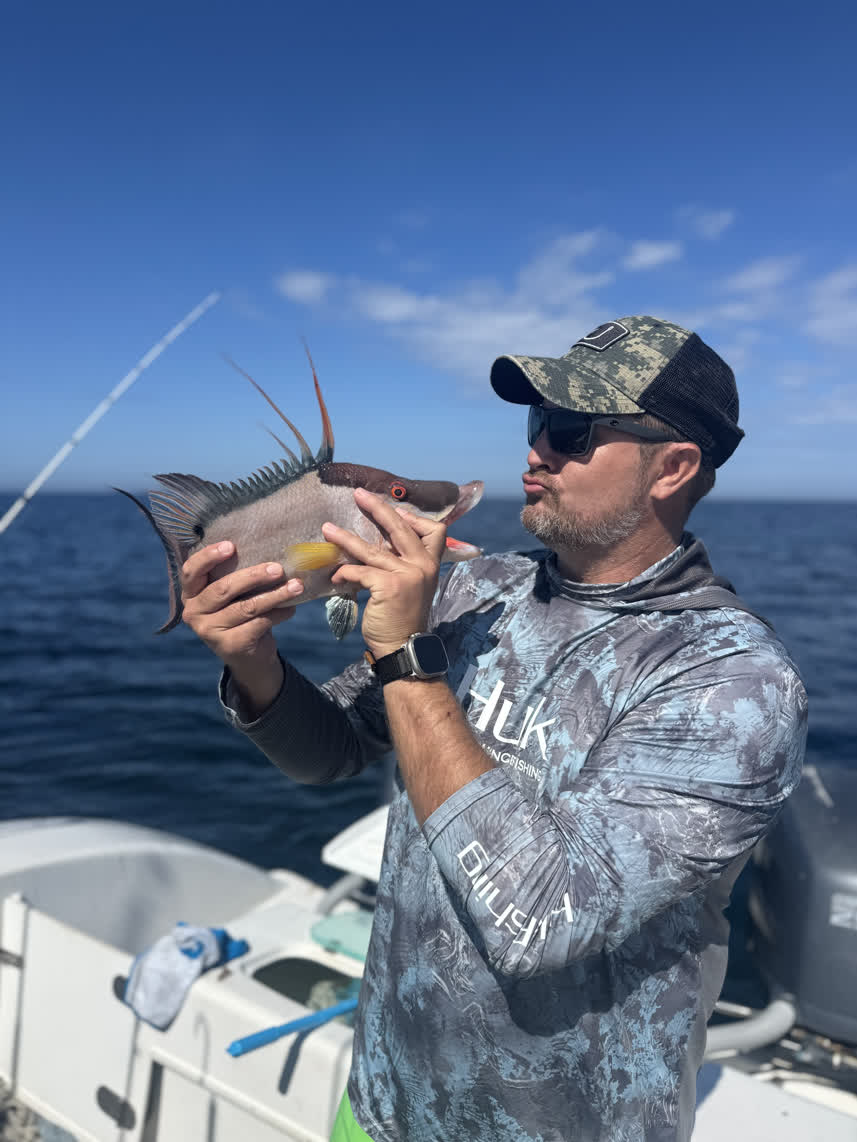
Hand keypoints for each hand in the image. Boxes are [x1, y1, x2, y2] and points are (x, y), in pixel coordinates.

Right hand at [181, 541, 303, 668]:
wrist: (249, 656)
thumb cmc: (241, 612)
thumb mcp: (233, 594)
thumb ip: (235, 574)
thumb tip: (269, 548)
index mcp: (190, 593)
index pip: (191, 571)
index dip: (208, 557)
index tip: (231, 546)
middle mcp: (193, 613)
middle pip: (223, 589)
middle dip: (253, 576)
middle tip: (278, 568)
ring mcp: (209, 632)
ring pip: (246, 607)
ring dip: (275, 595)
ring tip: (296, 586)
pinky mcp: (230, 645)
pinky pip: (259, 623)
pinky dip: (279, 613)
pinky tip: (291, 608)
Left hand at [323, 487, 445, 657]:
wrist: (403, 647)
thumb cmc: (403, 617)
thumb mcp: (411, 586)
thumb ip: (402, 563)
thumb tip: (380, 542)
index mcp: (432, 564)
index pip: (434, 530)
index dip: (413, 517)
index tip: (395, 511)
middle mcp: (423, 565)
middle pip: (400, 527)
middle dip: (377, 508)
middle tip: (358, 494)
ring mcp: (407, 575)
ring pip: (371, 549)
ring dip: (346, 538)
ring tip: (327, 529)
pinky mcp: (389, 586)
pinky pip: (360, 571)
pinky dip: (345, 573)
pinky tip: (336, 577)